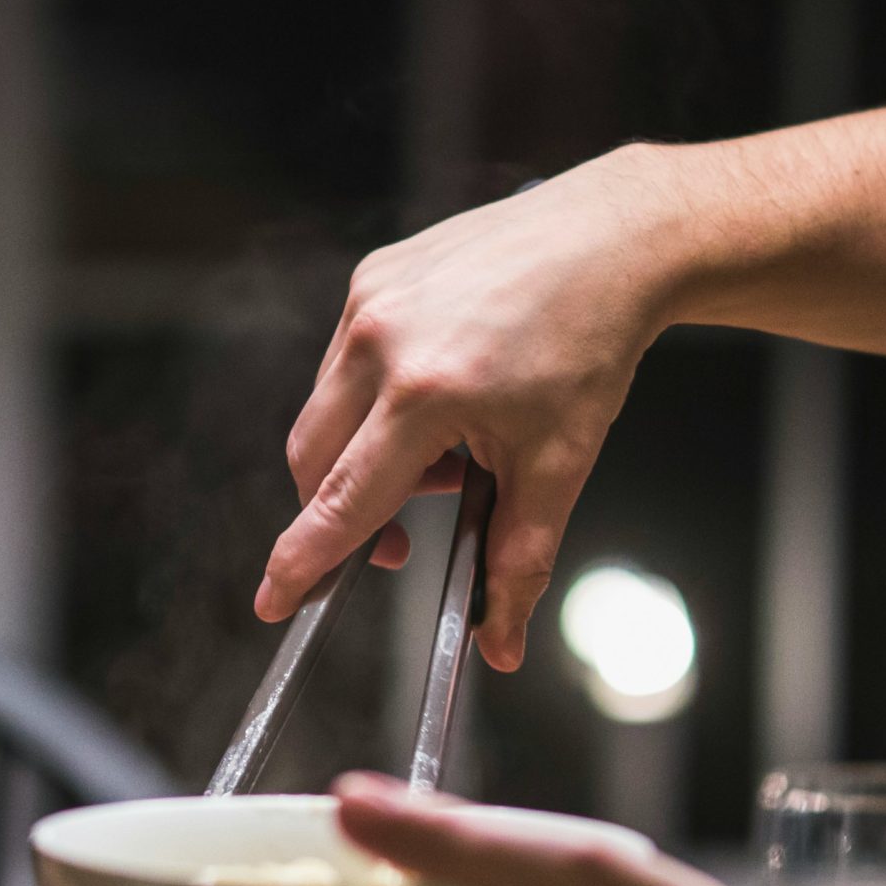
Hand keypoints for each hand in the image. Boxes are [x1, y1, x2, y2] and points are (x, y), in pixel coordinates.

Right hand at [258, 147, 693, 669]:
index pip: (343, 501)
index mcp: (424, 393)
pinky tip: (439, 402)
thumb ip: (520, 561)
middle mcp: (381, 340)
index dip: (302, 560)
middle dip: (346, 514)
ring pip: (326, 414)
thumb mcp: (560, 465)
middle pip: (315, 462)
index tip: (274, 601)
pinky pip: (344, 364)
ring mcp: (369, 300)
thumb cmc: (589, 343)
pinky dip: (375, 403)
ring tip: (446, 458)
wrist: (610, 242)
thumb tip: (500, 642)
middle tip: (405, 539)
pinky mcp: (373, 275)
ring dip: (366, 457)